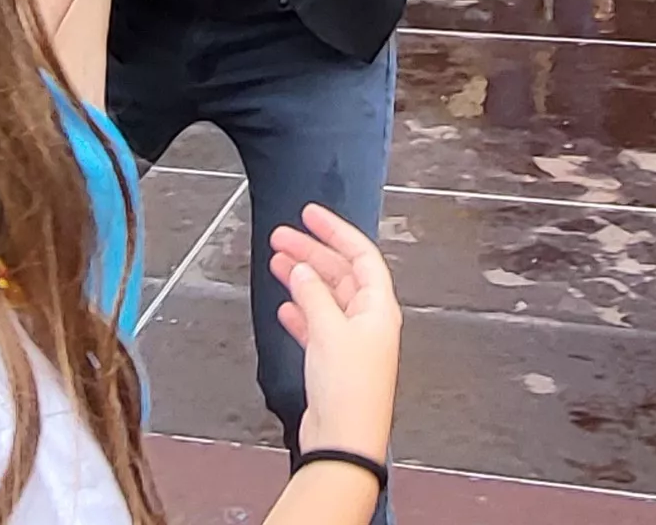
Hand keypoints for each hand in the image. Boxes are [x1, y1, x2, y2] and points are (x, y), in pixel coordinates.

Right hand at [271, 204, 399, 463]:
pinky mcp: (334, 360)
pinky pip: (317, 324)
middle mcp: (369, 321)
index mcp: (378, 308)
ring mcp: (351, 341)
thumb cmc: (349, 390)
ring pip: (326, 297)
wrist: (344, 439)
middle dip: (312, 252)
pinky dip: (301, 311)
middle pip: (340, 273)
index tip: (311, 214)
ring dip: (302, 278)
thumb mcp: (328, 331)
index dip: (336, 231)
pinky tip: (285, 305)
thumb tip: (301, 269)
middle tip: (282, 236)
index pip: (361, 255)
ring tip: (276, 261)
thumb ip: (313, 294)